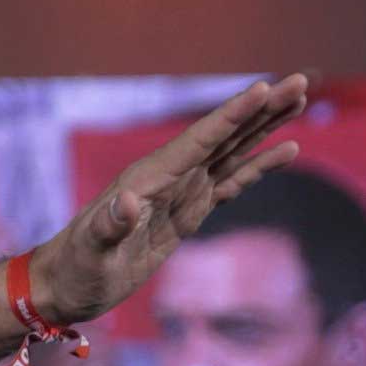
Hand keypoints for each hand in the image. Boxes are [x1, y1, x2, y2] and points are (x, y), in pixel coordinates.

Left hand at [32, 76, 309, 323]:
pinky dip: (260, 166)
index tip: (263, 89)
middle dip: (263, 109)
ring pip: (233, 151)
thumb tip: (125, 202)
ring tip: (300, 99)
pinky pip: (232, 182)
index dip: (232, 116)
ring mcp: (181, 191)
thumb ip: (108, 227)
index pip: (199, 140)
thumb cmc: (74, 268)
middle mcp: (169, 175)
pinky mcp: (188, 211)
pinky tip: (287, 150)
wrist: (66, 284)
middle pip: (225, 135)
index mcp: (150, 177)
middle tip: (300, 81)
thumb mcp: (91, 251)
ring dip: (267, 127)